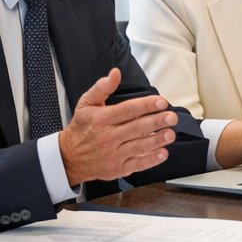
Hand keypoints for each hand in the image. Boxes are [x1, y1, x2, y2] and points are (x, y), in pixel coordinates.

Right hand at [57, 69, 177, 184]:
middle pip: (136, 128)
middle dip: (156, 122)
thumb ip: (102, 88)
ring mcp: (114, 153)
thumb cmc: (82, 128)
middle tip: (172, 117)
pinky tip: (162, 154)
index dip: (145, 106)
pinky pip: (137, 164)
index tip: (161, 102)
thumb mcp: (86, 104)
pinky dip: (150, 160)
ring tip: (170, 134)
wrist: (69, 157)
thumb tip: (115, 73)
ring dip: (157, 141)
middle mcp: (109, 136)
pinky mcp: (118, 168)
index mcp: (102, 119)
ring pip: (139, 146)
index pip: (127, 110)